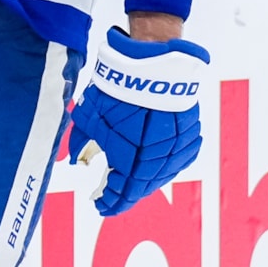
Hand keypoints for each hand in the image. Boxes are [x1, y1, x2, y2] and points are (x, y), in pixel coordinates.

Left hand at [66, 26, 211, 217]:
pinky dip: (163, 165)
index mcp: (132, 162)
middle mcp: (157, 161)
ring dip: (145, 181)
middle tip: (111, 193)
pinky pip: (177, 160)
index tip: (99, 203)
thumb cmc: (118, 88)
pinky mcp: (190, 136)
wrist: (152, 63)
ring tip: (130, 178)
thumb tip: (77, 161)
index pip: (121, 194)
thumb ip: (81, 143)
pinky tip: (153, 163)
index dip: (109, 203)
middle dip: (125, 193)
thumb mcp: (89, 116)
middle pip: (142, 189)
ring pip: (162, 176)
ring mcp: (177, 150)